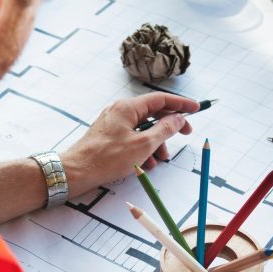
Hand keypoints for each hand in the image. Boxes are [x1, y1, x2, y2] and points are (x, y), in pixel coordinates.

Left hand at [61, 93, 200, 195]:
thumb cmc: (106, 158)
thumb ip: (164, 130)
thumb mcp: (143, 145)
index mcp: (128, 107)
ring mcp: (114, 123)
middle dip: (169, 128)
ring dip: (156, 143)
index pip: (161, 99)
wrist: (76, 172)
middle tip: (185, 135)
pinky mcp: (109, 136)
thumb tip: (178, 119)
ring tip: (159, 160)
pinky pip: (133, 138)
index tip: (196, 108)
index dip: (181, 104)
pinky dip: (142, 149)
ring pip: (143, 129)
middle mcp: (120, 111)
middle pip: (153, 114)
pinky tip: (145, 165)